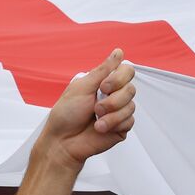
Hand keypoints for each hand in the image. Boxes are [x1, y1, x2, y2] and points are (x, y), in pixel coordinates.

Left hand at [35, 50, 135, 170]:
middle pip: (131, 89)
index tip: (104, 86)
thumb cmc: (66, 114)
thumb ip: (103, 70)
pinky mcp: (121, 128)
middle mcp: (113, 96)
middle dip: (113, 99)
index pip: (126, 71)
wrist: (63, 141)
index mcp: (104, 83)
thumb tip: (118, 52)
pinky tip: (100, 129)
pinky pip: (129, 121)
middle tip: (96, 107)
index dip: (119, 78)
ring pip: (131, 106)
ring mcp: (118, 112)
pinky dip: (113, 124)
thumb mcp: (82, 87)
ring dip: (111, 114)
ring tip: (95, 120)